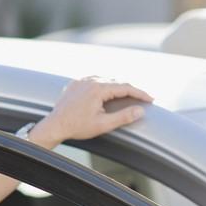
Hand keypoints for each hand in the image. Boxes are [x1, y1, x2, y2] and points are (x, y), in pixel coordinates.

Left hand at [31, 76, 152, 146]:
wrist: (54, 125)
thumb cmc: (77, 126)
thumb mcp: (103, 124)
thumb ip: (123, 117)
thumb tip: (140, 111)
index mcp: (98, 88)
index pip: (125, 87)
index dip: (140, 93)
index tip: (150, 99)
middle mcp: (90, 80)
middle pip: (116, 81)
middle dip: (131, 89)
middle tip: (142, 98)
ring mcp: (81, 80)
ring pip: (106, 79)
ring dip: (118, 86)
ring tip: (129, 94)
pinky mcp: (75, 83)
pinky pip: (94, 80)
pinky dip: (104, 84)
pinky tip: (108, 91)